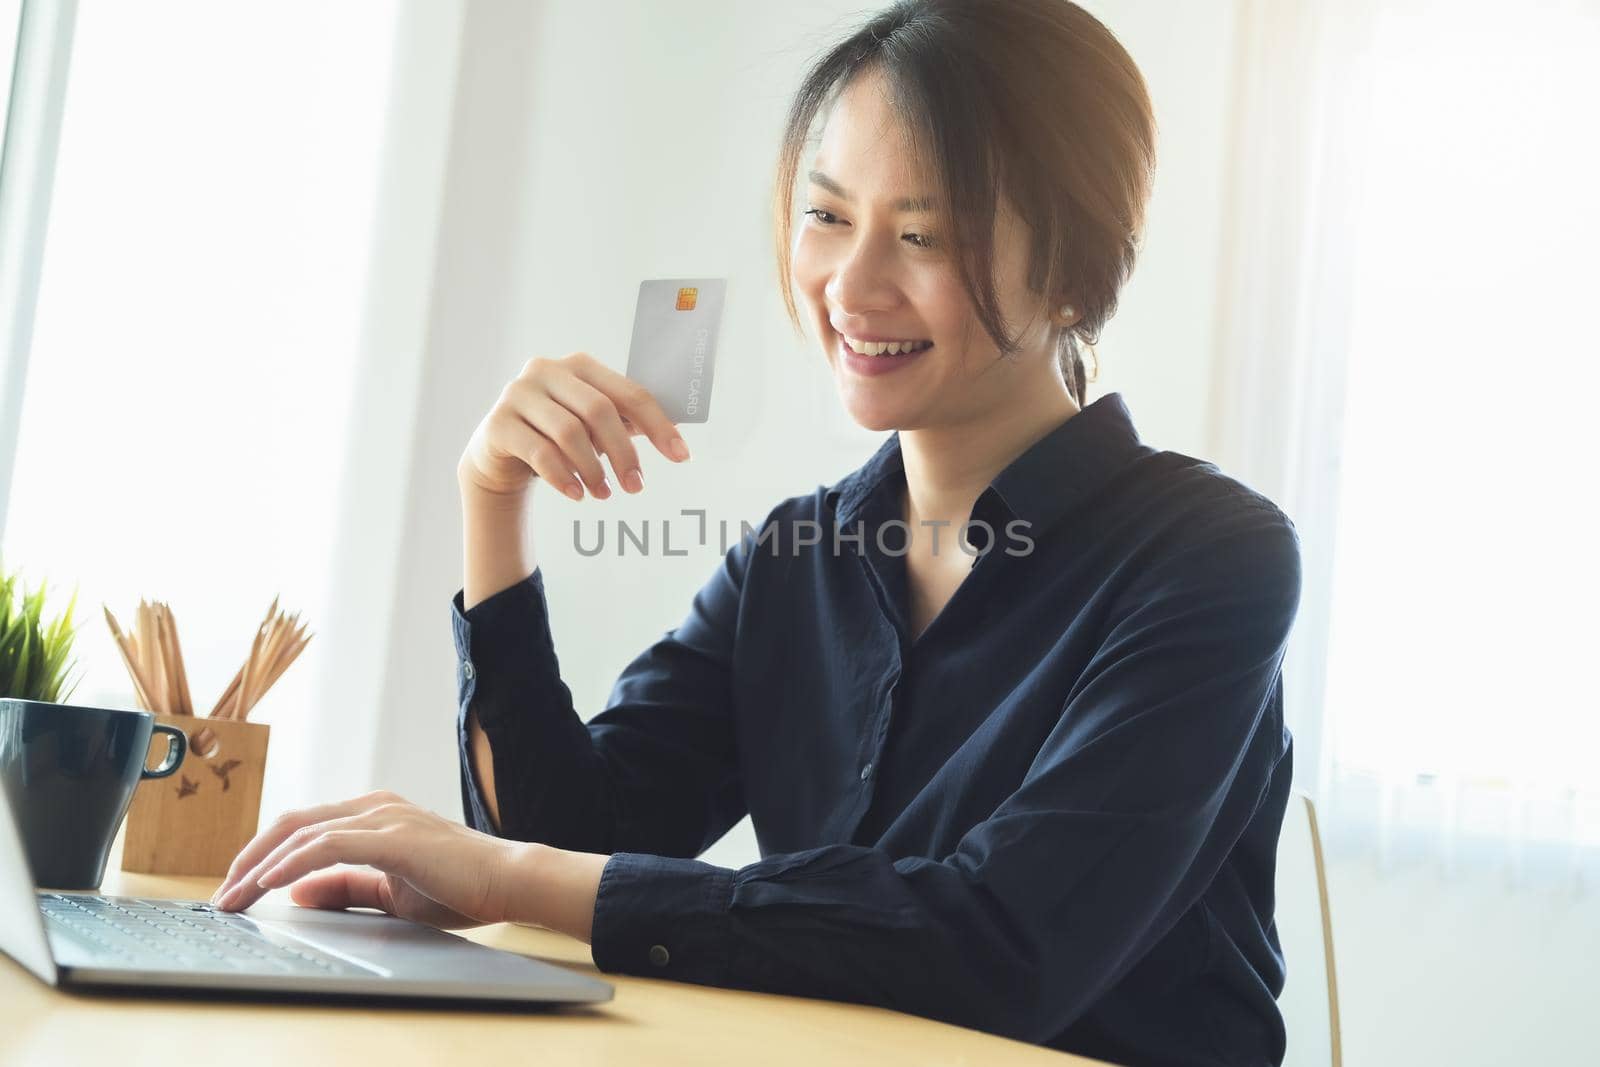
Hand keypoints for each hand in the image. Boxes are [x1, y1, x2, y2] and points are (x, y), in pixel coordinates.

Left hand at [209, 790, 527, 928]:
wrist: (509, 880)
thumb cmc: (460, 885)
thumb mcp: (391, 892)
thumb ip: (346, 887)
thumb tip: (296, 891)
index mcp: (373, 816)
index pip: (302, 828)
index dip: (262, 856)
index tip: (236, 889)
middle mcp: (374, 808)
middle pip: (291, 823)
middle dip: (248, 859)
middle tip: (221, 896)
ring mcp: (384, 818)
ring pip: (302, 832)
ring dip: (260, 866)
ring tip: (234, 896)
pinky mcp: (394, 837)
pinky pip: (329, 845)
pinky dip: (294, 863)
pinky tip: (271, 884)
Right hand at [457, 352, 690, 501]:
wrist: (500, 453)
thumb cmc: (557, 435)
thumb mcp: (592, 425)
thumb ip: (625, 421)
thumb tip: (675, 436)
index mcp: (580, 366)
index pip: (629, 393)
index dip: (658, 424)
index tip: (681, 456)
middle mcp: (547, 371)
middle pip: (599, 411)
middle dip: (624, 453)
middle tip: (636, 486)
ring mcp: (518, 394)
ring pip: (569, 432)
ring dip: (593, 469)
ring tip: (603, 494)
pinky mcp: (498, 423)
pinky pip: (539, 453)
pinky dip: (563, 477)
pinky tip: (577, 494)